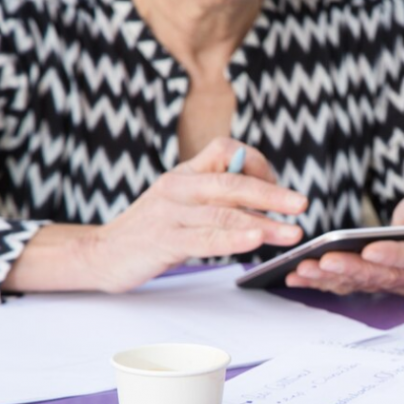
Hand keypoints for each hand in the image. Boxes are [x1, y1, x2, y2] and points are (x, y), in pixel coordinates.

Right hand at [85, 138, 307, 291]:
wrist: (100, 253)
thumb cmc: (151, 230)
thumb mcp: (184, 204)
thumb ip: (216, 197)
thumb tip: (263, 195)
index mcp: (186, 173)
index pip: (226, 150)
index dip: (257, 164)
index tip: (278, 189)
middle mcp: (178, 186)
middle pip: (232, 182)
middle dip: (272, 193)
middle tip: (302, 204)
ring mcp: (169, 212)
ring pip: (223, 212)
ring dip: (263, 223)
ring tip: (292, 233)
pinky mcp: (163, 240)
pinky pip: (204, 238)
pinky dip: (232, 239)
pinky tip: (254, 241)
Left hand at [285, 193, 403, 295]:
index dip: (392, 255)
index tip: (368, 249)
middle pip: (382, 276)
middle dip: (351, 268)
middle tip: (323, 260)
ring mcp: (395, 285)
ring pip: (361, 284)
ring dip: (330, 278)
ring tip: (302, 268)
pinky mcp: (374, 286)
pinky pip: (348, 286)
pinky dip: (322, 282)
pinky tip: (296, 276)